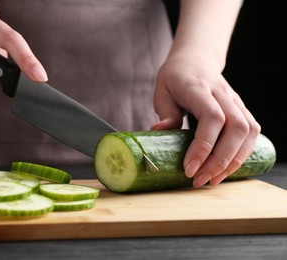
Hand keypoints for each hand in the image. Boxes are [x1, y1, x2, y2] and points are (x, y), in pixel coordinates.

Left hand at [152, 53, 260, 187]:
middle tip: (200, 180)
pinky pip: (251, 133)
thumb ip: (165, 113)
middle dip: (220, 160)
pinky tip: (225, 168)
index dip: (204, 145)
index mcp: (199, 88)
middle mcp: (222, 93)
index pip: (212, 117)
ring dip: (233, 161)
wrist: (195, 60)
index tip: (190, 168)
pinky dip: (241, 154)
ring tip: (213, 180)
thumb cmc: (175, 78)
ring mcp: (235, 100)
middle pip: (236, 128)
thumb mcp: (162, 91)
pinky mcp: (242, 109)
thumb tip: (158, 132)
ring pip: (248, 132)